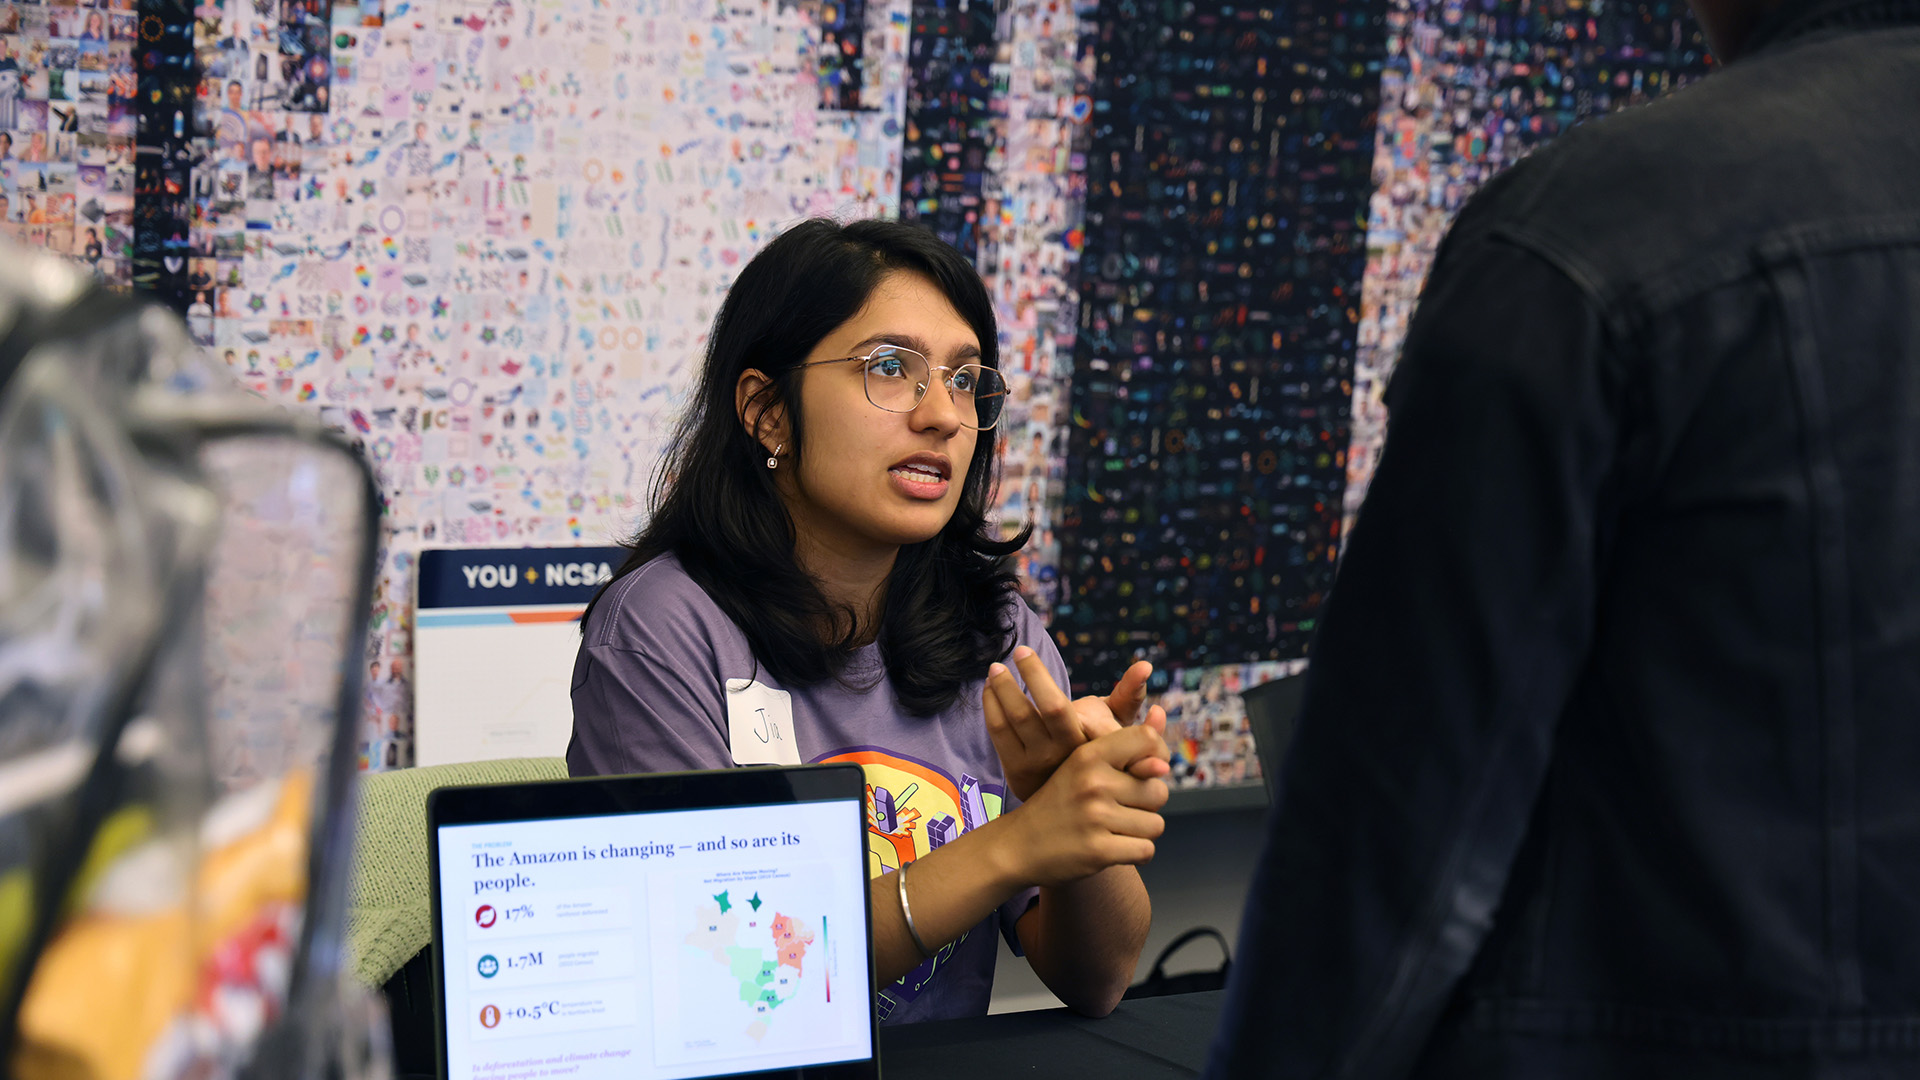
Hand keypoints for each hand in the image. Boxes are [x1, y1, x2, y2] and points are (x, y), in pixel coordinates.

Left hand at [984, 649, 1166, 801]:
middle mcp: (1062, 756)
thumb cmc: (1101, 754)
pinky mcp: (1017, 770)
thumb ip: (1130, 697)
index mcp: (1088, 743)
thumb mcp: (1120, 728)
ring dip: (1001, 688)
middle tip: (1012, 652)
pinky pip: (999, 732)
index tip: (1021, 650)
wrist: (1073, 804)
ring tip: (995, 669)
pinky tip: (990, 690)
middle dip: (1018, 677)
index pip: (1055, 706)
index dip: (1036, 675)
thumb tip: (1146, 665)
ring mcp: (1037, 765)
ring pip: (1013, 718)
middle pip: (1032, 708)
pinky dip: (991, 706)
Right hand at [996, 723, 1171, 888]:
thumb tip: (1162, 712)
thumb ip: (1127, 744)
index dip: (1157, 757)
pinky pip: (1145, 850)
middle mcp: (1093, 782)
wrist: (1019, 845)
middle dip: (1145, 805)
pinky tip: (1113, 849)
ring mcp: (1095, 817)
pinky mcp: (1099, 851)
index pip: (1147, 740)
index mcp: (1089, 755)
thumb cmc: (1060, 802)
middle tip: (1117, 810)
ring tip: (1112, 829)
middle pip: (1159, 791)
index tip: (1145, 773)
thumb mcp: (1083, 765)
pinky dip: (1134, 853)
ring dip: (1139, 832)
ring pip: (1155, 825)